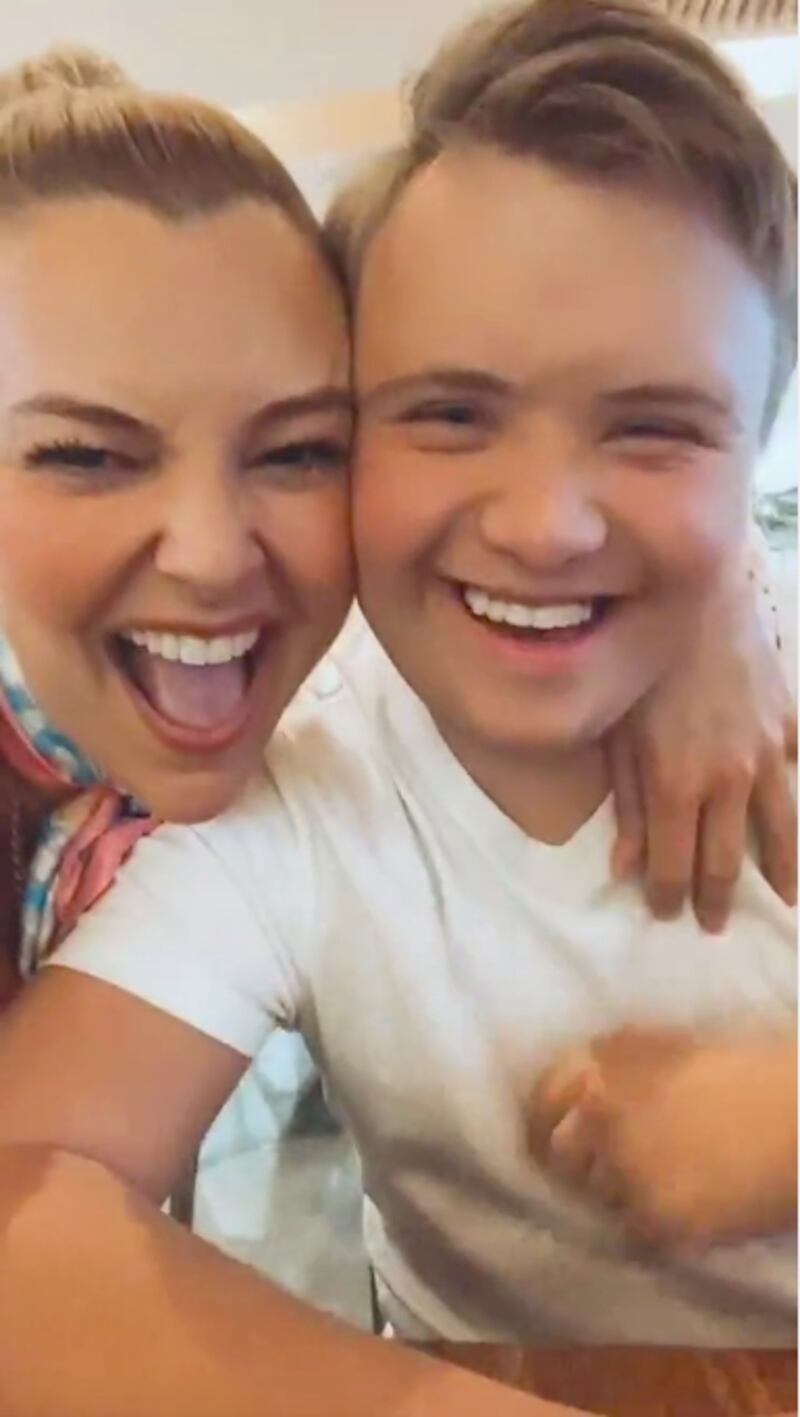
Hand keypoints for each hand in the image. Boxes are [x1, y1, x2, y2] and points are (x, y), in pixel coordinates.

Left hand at [528, 1028, 797, 1249]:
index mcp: (602, 1069)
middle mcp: (604, 1120)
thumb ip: (609, 1062)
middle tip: (601, 1166)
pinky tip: (677, 1204)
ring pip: (595, 1197)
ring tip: (650, 1183)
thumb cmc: (743, 1068)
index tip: (542, 1133)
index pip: (540, 1103)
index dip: (537, 1120)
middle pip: (559, 1157)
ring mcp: (629, 1174)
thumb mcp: (663, 1044)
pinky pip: (632, 1229)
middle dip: (575, 1161)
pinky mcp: (661, 1221)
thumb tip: (568, 1087)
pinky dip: (647, 1221)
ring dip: (613, 1191)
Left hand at [609, 565, 795, 931]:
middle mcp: (727, 781)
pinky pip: (796, 773)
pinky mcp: (788, 725)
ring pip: (779, 831)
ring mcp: (767, 755)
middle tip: (714, 924)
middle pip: (726, 860)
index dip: (667, 897)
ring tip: (783, 900)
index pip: (672, 865)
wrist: (698, 595)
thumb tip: (622, 868)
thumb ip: (623, 804)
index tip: (664, 914)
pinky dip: (793, 802)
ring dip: (780, 871)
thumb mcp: (615, 734)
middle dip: (717, 898)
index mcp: (675, 786)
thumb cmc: (641, 663)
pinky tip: (792, 821)